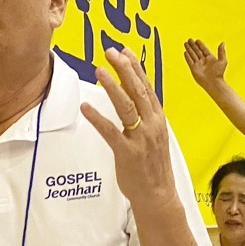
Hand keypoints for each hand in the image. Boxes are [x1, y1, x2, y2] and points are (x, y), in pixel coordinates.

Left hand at [81, 47, 175, 206]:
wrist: (158, 194)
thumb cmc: (153, 165)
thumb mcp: (156, 136)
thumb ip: (147, 116)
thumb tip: (136, 97)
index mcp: (158, 119)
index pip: (147, 87)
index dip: (136, 67)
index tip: (125, 51)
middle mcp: (152, 125)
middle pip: (138, 91)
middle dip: (124, 69)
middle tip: (110, 52)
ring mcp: (140, 139)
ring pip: (127, 107)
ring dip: (113, 87)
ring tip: (100, 70)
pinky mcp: (127, 153)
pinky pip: (110, 132)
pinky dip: (97, 118)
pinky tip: (86, 107)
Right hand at [183, 39, 228, 93]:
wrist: (213, 82)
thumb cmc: (219, 73)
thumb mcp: (222, 61)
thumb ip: (222, 51)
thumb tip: (222, 42)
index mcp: (210, 58)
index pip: (204, 49)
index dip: (200, 45)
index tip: (197, 40)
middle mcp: (203, 61)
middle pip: (197, 51)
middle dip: (193, 45)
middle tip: (189, 39)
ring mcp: (198, 65)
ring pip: (192, 55)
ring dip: (189, 49)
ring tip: (185, 43)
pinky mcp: (194, 69)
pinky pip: (189, 61)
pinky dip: (187, 56)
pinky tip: (185, 52)